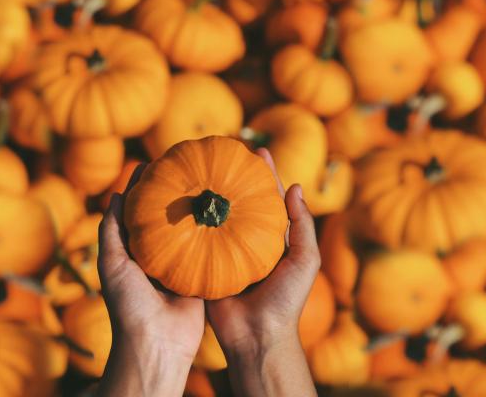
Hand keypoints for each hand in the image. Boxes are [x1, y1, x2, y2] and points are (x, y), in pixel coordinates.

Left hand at [97, 165, 204, 396]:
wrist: (158, 343)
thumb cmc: (129, 306)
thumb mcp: (112, 265)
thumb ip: (111, 231)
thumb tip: (117, 195)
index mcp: (137, 252)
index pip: (141, 211)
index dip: (146, 187)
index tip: (156, 162)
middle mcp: (161, 256)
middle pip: (170, 216)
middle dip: (178, 193)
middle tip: (189, 166)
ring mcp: (184, 265)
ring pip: (193, 231)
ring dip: (200, 209)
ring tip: (210, 181)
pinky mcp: (204, 277)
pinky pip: (212, 251)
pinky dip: (218, 233)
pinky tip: (227, 211)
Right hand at [206, 148, 319, 396]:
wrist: (256, 337)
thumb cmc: (286, 301)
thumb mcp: (305, 261)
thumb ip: (302, 225)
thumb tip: (295, 187)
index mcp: (272, 238)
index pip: (268, 198)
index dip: (264, 173)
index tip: (255, 149)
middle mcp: (247, 241)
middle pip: (238, 201)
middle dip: (231, 177)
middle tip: (220, 151)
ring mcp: (224, 252)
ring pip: (215, 217)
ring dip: (208, 194)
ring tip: (197, 167)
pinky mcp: (204, 266)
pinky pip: (196, 240)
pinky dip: (190, 221)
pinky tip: (180, 200)